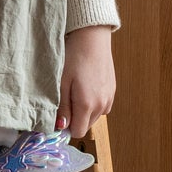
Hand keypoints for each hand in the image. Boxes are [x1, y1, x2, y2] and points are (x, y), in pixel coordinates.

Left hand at [57, 24, 114, 139]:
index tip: (59, 115)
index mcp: (87, 105)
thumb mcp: (62, 83)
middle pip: (86, 125)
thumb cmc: (74, 58)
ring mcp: (109, 98)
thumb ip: (62, 108)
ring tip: (76, 91)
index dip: (66, 127)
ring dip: (84, 111)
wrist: (92, 39)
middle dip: (75, 119)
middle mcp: (101, 105)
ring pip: (94, 117)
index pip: (78, 132)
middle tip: (66, 99)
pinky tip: (86, 88)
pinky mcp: (113, 91)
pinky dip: (93, 103)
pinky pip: (102, 107)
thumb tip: (61, 126)